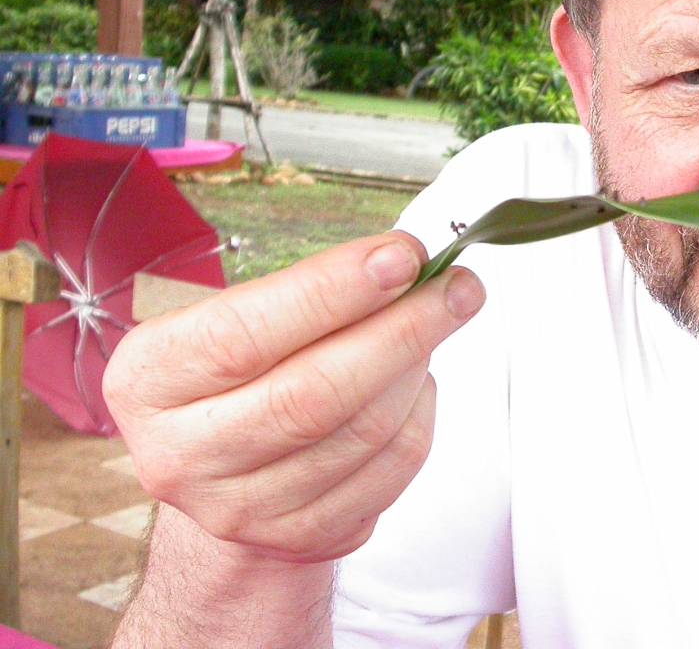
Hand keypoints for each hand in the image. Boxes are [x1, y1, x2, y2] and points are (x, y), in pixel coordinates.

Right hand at [103, 231, 485, 564]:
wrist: (223, 469)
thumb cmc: (238, 371)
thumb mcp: (233, 317)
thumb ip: (306, 289)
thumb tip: (402, 261)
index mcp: (149, 379)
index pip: (245, 332)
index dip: (332, 291)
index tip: (401, 255)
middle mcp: (181, 454)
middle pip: (314, 393)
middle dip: (402, 329)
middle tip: (455, 285)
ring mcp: (240, 508)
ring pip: (364, 431)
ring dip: (418, 365)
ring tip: (438, 319)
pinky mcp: (302, 536)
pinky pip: (391, 468)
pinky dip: (421, 412)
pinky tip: (418, 379)